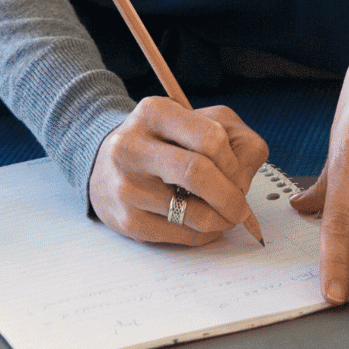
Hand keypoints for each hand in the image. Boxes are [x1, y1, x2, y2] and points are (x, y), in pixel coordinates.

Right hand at [90, 97, 268, 244]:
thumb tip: (243, 182)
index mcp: (154, 112)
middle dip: (231, 197)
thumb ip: (235, 140)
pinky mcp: (128, 220)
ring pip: (194, 213)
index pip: (210, 137)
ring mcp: (127, 186)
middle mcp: (133, 146)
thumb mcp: (197, 122)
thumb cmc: (162, 143)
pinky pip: (182, 235)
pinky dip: (203, 235)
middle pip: (199, 173)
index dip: (233, 161)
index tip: (236, 173)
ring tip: (223, 216)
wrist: (104, 164)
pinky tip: (200, 222)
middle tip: (240, 207)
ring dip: (221, 220)